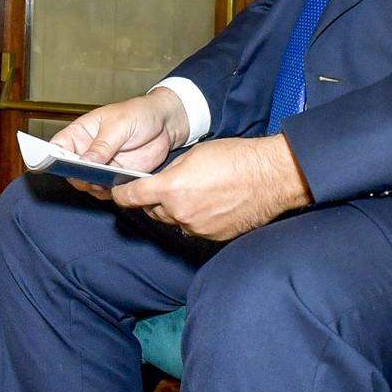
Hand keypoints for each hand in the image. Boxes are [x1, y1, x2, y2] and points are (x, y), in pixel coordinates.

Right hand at [50, 89, 189, 200]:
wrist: (166, 123)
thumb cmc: (139, 114)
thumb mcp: (119, 125)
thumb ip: (102, 145)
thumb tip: (84, 161)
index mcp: (81, 133)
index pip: (57, 146)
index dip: (50, 157)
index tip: (52, 165)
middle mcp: (87, 151)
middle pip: (69, 169)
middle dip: (75, 175)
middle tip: (86, 177)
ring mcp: (102, 165)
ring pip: (87, 182)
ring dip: (92, 186)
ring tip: (102, 183)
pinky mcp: (117, 176)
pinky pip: (106, 189)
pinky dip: (109, 192)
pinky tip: (115, 186)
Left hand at [112, 136, 312, 243]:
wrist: (271, 177)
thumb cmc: (236, 159)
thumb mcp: (194, 155)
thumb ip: (171, 172)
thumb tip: (160, 181)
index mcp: (170, 188)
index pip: (132, 198)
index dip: (122, 194)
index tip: (120, 192)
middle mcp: (180, 212)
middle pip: (152, 210)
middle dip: (154, 200)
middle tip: (167, 188)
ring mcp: (197, 227)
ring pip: (174, 220)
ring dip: (176, 210)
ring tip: (196, 194)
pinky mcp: (213, 236)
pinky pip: (195, 228)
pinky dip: (196, 219)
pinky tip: (211, 205)